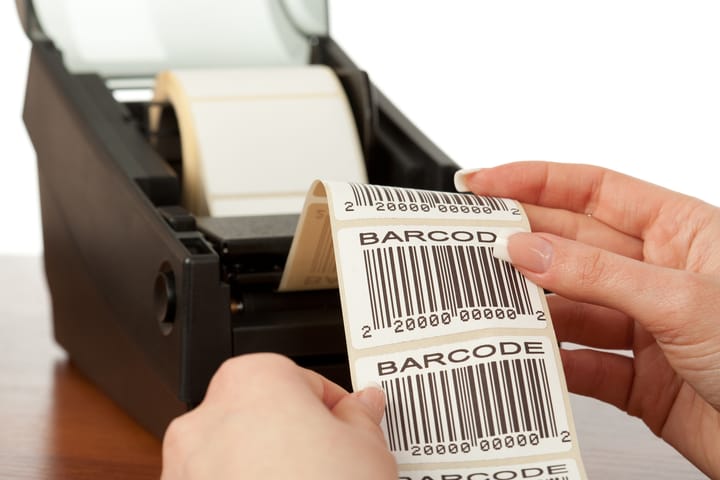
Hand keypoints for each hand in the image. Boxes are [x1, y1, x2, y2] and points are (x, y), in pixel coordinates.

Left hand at [161, 353, 396, 479]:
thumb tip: (364, 405)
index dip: (335, 409)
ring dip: (268, 468)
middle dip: (299, 438)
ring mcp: (184, 469)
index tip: (351, 428)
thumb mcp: (367, 451)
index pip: (304, 379)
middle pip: (264, 415)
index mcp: (251, 381)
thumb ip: (362, 417)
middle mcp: (205, 419)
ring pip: (237, 454)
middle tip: (334, 464)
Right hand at [456, 161, 719, 477]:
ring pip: (572, 306)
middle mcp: (658, 275)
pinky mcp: (639, 378)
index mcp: (680, 232)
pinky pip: (582, 362)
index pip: (593, 189)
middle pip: (572, 244)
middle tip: (472, 241)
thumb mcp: (682, 298)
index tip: (485, 181)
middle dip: (521, 240)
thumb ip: (597, 273)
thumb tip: (529, 249)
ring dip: (532, 307)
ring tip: (490, 301)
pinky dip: (553, 362)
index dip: (535, 180)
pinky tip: (531, 355)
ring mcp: (646, 327)